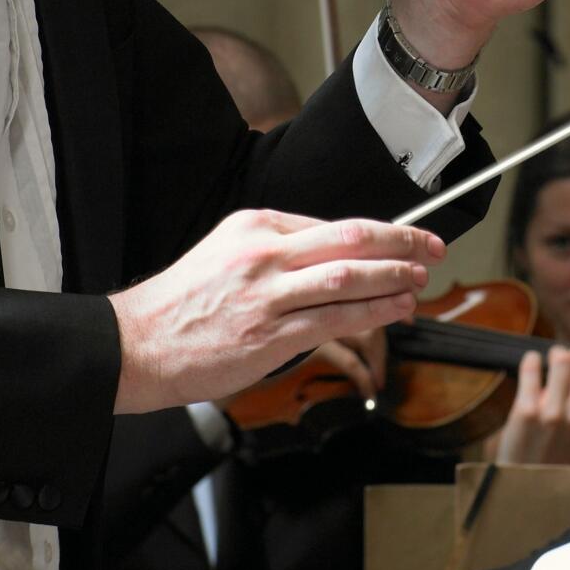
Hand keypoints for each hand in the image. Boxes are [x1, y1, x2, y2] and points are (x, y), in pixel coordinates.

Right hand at [110, 212, 441, 412]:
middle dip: (401, 242)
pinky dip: (373, 312)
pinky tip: (395, 309)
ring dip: (394, 278)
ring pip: (349, 277)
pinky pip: (335, 318)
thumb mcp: (226, 253)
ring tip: (419, 280)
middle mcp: (265, 253)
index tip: (406, 237)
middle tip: (432, 248)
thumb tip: (331, 256)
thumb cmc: (182, 305)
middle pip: (351, 238)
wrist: (138, 344)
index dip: (380, 231)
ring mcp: (269, 294)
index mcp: (256, 226)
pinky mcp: (271, 334)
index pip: (332, 224)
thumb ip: (277, 251)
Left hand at [493, 345, 569, 466]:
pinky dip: (531, 360)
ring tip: (550, 362)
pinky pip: (532, 365)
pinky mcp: (526, 411)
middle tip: (567, 358)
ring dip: (554, 353)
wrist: (531, 476)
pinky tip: (532, 365)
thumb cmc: (564, 443)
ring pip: (560, 357)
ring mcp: (554, 413)